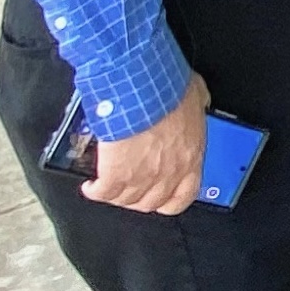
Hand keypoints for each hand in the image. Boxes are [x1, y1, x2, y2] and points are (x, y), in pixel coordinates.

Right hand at [81, 73, 209, 214]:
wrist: (143, 89)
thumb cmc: (169, 88)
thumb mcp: (196, 95)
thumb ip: (198, 104)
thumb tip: (197, 100)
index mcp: (191, 156)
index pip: (185, 195)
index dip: (170, 201)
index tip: (161, 198)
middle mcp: (169, 172)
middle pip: (152, 202)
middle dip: (138, 199)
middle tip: (129, 189)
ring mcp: (142, 177)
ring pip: (126, 200)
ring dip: (116, 196)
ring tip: (107, 187)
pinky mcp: (116, 174)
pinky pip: (103, 193)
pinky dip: (94, 192)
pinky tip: (91, 186)